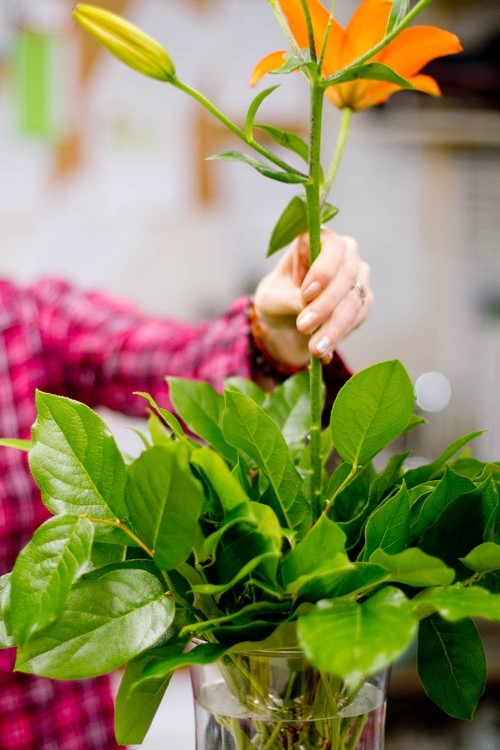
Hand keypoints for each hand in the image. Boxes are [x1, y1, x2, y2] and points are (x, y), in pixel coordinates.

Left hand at [253, 229, 371, 365]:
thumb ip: (288, 298)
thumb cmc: (276, 297)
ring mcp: (357, 276)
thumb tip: (308, 307)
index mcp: (317, 239)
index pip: (332, 246)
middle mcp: (343, 253)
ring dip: (334, 326)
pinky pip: (358, 317)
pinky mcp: (363, 300)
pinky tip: (324, 350)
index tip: (306, 294)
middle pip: (347, 274)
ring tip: (315, 348)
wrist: (286, 319)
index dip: (323, 269)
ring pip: (355, 299)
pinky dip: (340, 334)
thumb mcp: (271, 297)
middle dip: (326, 304)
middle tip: (304, 326)